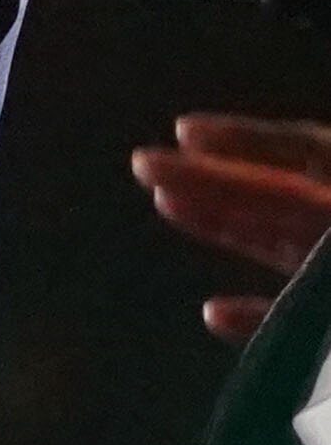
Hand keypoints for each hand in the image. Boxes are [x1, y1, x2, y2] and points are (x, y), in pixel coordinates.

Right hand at [132, 113, 330, 337]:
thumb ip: (298, 212)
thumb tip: (267, 202)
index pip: (299, 166)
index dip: (244, 141)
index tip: (182, 131)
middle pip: (283, 195)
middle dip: (213, 177)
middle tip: (144, 162)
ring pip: (285, 244)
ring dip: (223, 224)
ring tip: (165, 203)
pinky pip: (299, 313)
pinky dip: (256, 309)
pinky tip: (213, 313)